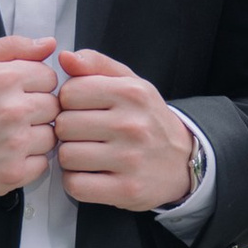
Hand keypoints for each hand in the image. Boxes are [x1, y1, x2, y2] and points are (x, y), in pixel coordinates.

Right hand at [0, 35, 60, 201]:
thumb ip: (11, 47)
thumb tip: (49, 44)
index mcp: (4, 78)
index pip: (50, 77)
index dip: (35, 83)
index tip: (19, 91)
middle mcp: (13, 110)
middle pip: (54, 106)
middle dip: (37, 108)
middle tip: (12, 114)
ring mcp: (15, 144)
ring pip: (52, 135)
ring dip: (36, 135)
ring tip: (9, 134)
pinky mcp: (14, 173)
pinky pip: (43, 162)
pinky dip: (30, 160)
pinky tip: (8, 153)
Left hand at [53, 48, 197, 209]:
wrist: (183, 161)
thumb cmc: (148, 120)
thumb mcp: (130, 83)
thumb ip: (96, 65)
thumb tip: (65, 57)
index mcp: (131, 92)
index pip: (69, 92)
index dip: (69, 103)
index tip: (82, 110)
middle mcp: (132, 125)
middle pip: (64, 125)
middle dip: (69, 131)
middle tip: (86, 135)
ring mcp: (130, 159)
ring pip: (66, 156)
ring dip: (71, 157)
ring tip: (88, 154)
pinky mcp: (126, 190)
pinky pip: (76, 185)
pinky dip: (76, 181)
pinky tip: (90, 174)